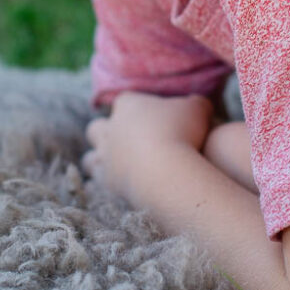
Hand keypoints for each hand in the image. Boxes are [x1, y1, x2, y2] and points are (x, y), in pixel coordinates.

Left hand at [81, 91, 212, 206]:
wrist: (166, 171)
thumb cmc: (181, 132)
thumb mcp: (198, 109)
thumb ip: (196, 104)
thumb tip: (199, 106)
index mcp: (128, 105)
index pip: (125, 102)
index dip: (136, 110)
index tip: (150, 118)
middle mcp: (110, 130)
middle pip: (96, 128)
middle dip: (108, 134)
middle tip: (131, 144)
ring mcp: (105, 157)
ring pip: (90, 158)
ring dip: (100, 161)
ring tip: (119, 168)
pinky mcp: (106, 183)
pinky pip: (94, 183)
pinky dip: (101, 185)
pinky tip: (117, 187)